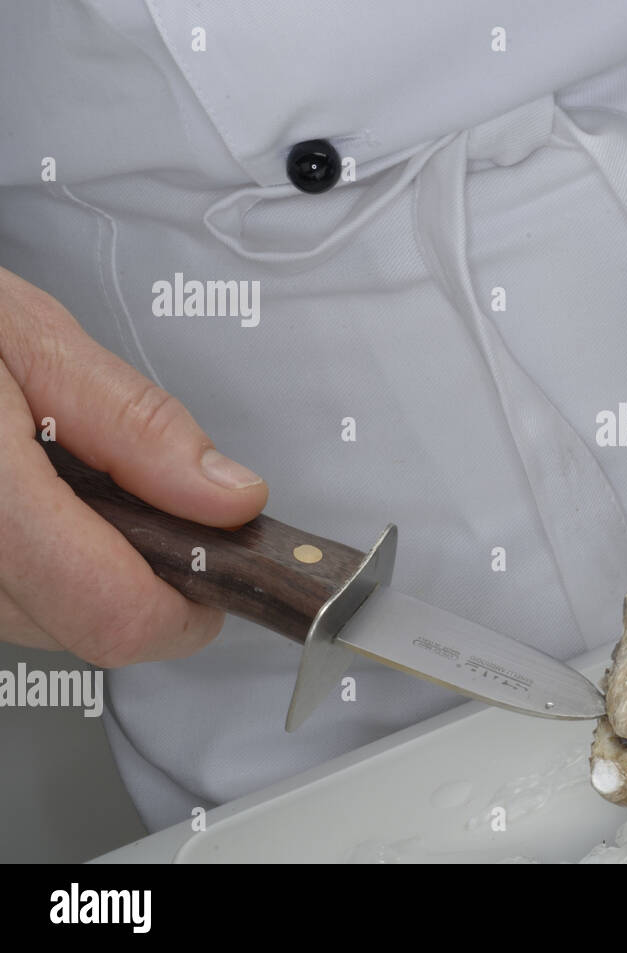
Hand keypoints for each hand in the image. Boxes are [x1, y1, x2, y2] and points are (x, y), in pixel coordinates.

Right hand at [0, 265, 267, 664]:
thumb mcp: (30, 339)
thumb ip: (136, 426)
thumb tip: (228, 499)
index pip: (114, 615)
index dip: (190, 602)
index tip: (223, 563)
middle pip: (86, 628)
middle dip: (140, 570)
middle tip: (142, 493)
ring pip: (43, 624)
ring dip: (85, 567)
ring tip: (62, 477)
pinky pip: (5, 601)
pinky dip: (38, 562)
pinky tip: (28, 500)